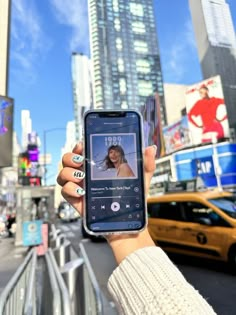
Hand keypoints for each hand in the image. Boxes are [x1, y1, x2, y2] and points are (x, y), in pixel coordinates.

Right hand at [57, 143, 156, 263]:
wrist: (126, 221)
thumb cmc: (132, 199)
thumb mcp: (141, 179)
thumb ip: (146, 163)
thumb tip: (151, 148)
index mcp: (98, 166)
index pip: (82, 151)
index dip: (79, 146)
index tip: (82, 145)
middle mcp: (86, 175)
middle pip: (68, 160)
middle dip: (70, 157)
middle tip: (81, 162)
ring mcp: (80, 187)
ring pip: (63, 174)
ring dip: (68, 172)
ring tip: (81, 176)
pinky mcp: (77, 201)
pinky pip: (64, 191)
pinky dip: (69, 188)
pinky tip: (81, 191)